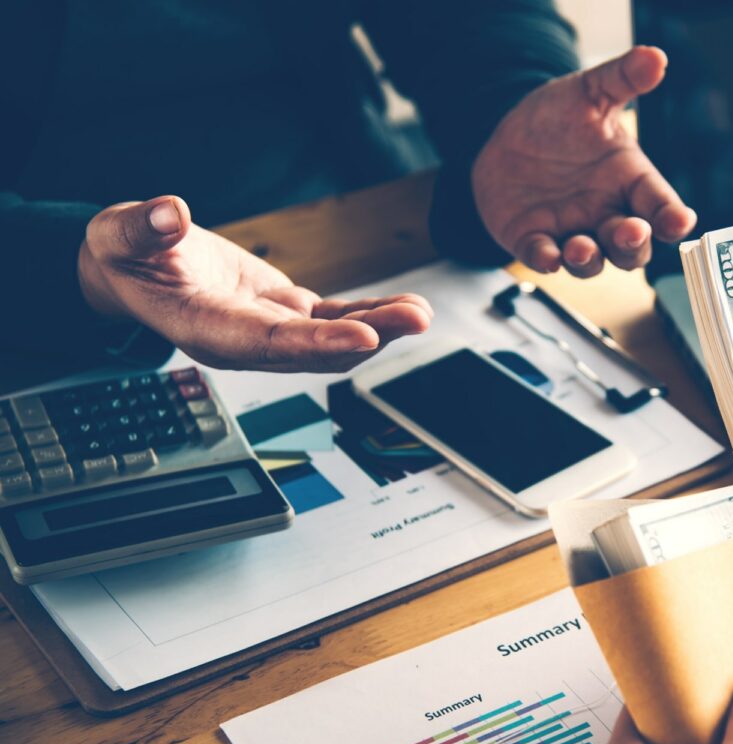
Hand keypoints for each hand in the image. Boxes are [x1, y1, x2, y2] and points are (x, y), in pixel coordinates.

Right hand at [78, 196, 432, 371]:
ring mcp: (270, 330)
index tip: (363, 336)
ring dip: (381, 327)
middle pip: (314, 349)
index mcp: (204, 329)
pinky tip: (405, 306)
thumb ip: (141, 228)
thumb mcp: (119, 234)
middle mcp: (244, 341)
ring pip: (333, 338)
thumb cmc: (124, 256)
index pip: (268, 342)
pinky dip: (370, 313)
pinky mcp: (286, 313)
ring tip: (422, 312)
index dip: (316, 342)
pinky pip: (335, 318)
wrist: (135, 270)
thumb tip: (168, 212)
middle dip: (368, 336)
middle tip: (415, 318)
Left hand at [472, 46, 696, 277]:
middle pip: (633, 247)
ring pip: (592, 262)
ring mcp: (572, 232)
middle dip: (634, 244)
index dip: (673, 218)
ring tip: (582, 247)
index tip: (681, 222)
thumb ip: (623, 79)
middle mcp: (607, 214)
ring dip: (590, 259)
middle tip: (632, 232)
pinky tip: (547, 254)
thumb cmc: (560, 118)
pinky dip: (546, 259)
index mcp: (630, 182)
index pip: (660, 206)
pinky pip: (543, 257)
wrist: (508, 134)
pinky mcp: (534, 240)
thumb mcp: (590, 93)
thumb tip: (655, 57)